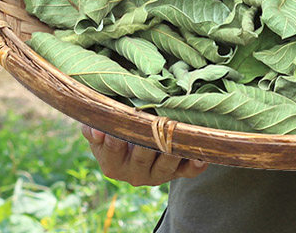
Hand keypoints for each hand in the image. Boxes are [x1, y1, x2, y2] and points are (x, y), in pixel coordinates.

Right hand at [81, 125, 209, 186]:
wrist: (139, 140)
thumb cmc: (118, 128)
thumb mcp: (102, 128)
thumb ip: (94, 127)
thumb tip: (96, 128)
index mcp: (112, 164)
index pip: (112, 151)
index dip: (115, 139)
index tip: (120, 126)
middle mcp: (135, 174)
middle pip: (142, 157)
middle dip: (148, 138)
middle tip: (155, 121)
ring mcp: (158, 175)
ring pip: (166, 165)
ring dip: (172, 148)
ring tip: (176, 132)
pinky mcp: (178, 173)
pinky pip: (188, 172)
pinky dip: (195, 164)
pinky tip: (201, 156)